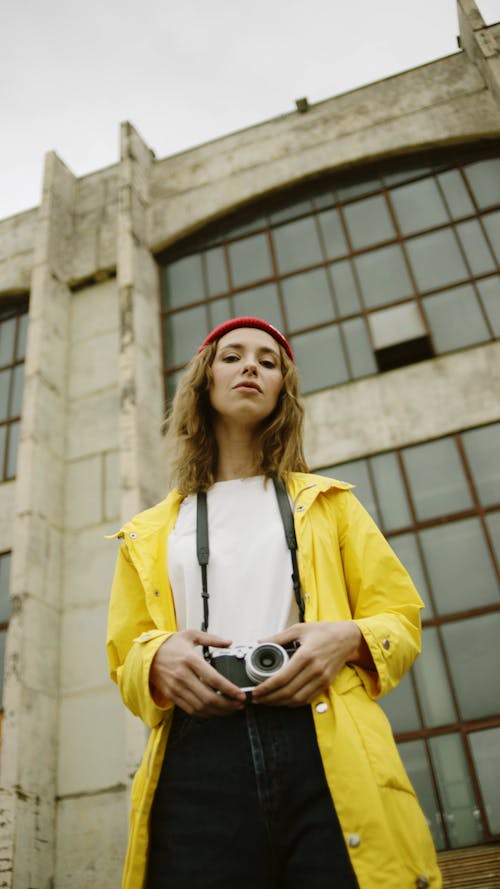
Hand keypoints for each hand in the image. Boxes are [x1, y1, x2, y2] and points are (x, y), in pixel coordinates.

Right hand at [150, 629, 245, 716]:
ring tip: (230, 709)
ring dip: (218, 711)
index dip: (230, 690)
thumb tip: (229, 642)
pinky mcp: (171, 696)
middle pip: (209, 697)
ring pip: (200, 707)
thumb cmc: (170, 645)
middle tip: (239, 704)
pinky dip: (204, 713)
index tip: (240, 694)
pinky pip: (190, 710)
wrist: (147, 654)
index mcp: (190, 659)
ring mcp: (176, 688)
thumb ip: (212, 639)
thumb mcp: (191, 635)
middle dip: (227, 705)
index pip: (214, 679)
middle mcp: (183, 675)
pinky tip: (214, 711)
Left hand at [251, 621, 365, 706]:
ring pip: (297, 699)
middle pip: (288, 692)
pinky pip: (308, 699)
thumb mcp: (299, 629)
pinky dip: (294, 703)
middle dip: (270, 698)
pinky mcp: (326, 684)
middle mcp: (315, 669)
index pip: (282, 678)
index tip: (256, 691)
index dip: (266, 688)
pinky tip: (284, 701)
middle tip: (257, 699)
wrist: (347, 638)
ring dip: (280, 703)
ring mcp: (321, 678)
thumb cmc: (324, 632)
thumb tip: (260, 642)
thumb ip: (278, 637)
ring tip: (268, 701)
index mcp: (306, 655)